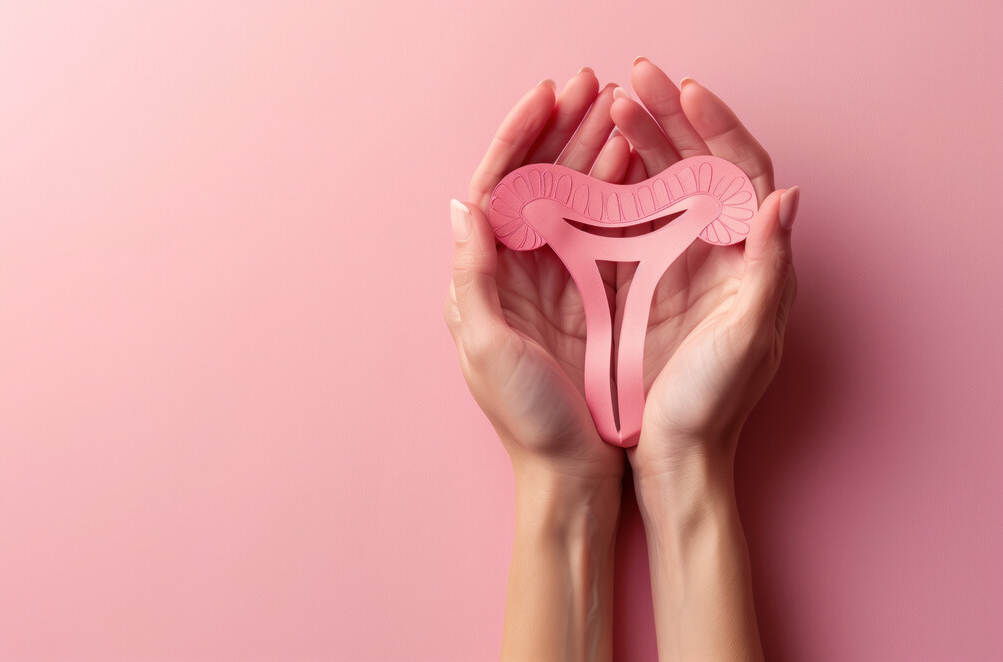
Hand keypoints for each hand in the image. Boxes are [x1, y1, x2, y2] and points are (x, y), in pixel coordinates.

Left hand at [446, 69, 629, 661]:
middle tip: (591, 82)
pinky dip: (618, 191)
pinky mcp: (590, 298)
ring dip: (591, 149)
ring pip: (572, 196)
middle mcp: (515, 270)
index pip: (495, 185)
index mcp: (483, 277)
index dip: (518, 137)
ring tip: (618, 107)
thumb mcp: (488, 349)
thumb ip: (473, 278)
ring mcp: (554, 281)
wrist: (571, 476)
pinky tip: (639, 163)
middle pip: (536, 179)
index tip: (547, 95)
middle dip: (561, 128)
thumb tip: (461, 205)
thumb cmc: (528, 421)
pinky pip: (604, 230)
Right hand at [608, 58, 795, 660]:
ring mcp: (676, 266)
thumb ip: (771, 269)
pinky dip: (608, 185)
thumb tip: (788, 196)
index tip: (678, 90)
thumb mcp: (748, 339)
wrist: (673, 460)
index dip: (712, 124)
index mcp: (749, 258)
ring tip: (604, 105)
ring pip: (658, 183)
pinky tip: (585, 164)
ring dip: (634, 140)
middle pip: (695, 162)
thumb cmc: (712, 407)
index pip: (739, 168)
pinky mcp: (638, 285)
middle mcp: (715, 253)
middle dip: (663, 115)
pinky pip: (624, 219)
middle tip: (627, 79)